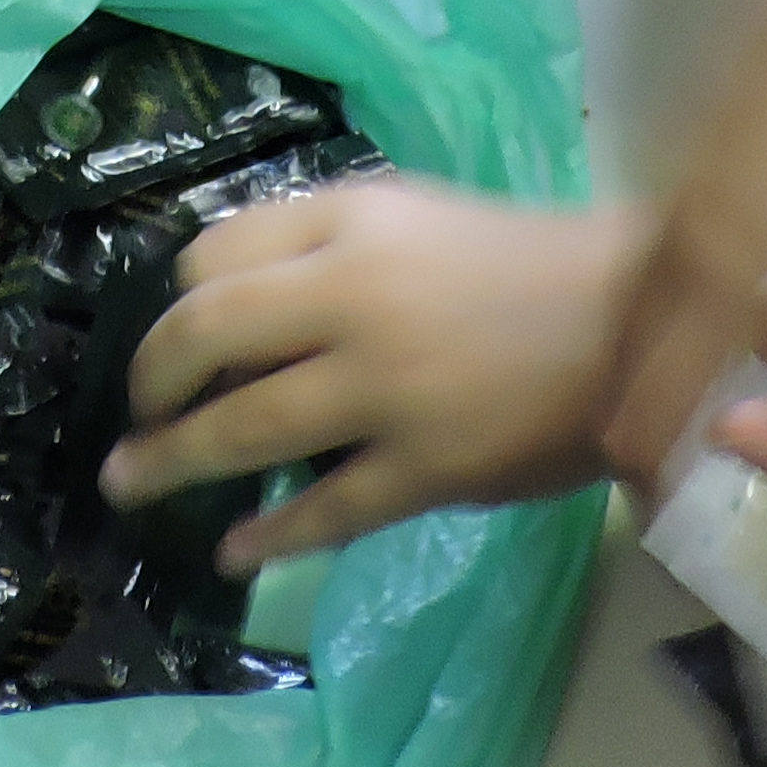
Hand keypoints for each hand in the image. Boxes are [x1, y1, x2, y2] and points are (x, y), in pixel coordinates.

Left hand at [104, 183, 639, 567]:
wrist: (636, 320)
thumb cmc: (520, 261)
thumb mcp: (412, 216)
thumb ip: (324, 246)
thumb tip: (227, 303)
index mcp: (351, 220)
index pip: (213, 254)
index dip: (177, 303)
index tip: (173, 341)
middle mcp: (354, 294)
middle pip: (206, 332)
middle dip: (151, 380)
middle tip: (137, 415)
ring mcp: (389, 386)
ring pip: (247, 427)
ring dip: (174, 462)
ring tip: (130, 484)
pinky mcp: (428, 466)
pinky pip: (327, 509)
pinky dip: (271, 535)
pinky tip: (234, 551)